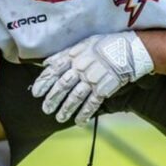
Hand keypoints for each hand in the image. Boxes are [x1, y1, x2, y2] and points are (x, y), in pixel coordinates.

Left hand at [31, 31, 153, 125]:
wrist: (129, 49)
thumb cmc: (105, 45)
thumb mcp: (83, 44)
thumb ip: (64, 54)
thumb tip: (47, 63)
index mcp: (74, 56)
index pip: (54, 70)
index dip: (43, 82)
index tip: (35, 93)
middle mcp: (81, 68)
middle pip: (62, 85)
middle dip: (52, 99)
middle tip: (46, 109)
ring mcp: (93, 78)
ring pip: (75, 96)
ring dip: (66, 109)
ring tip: (59, 118)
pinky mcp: (104, 88)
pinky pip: (92, 103)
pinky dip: (85, 113)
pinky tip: (79, 121)